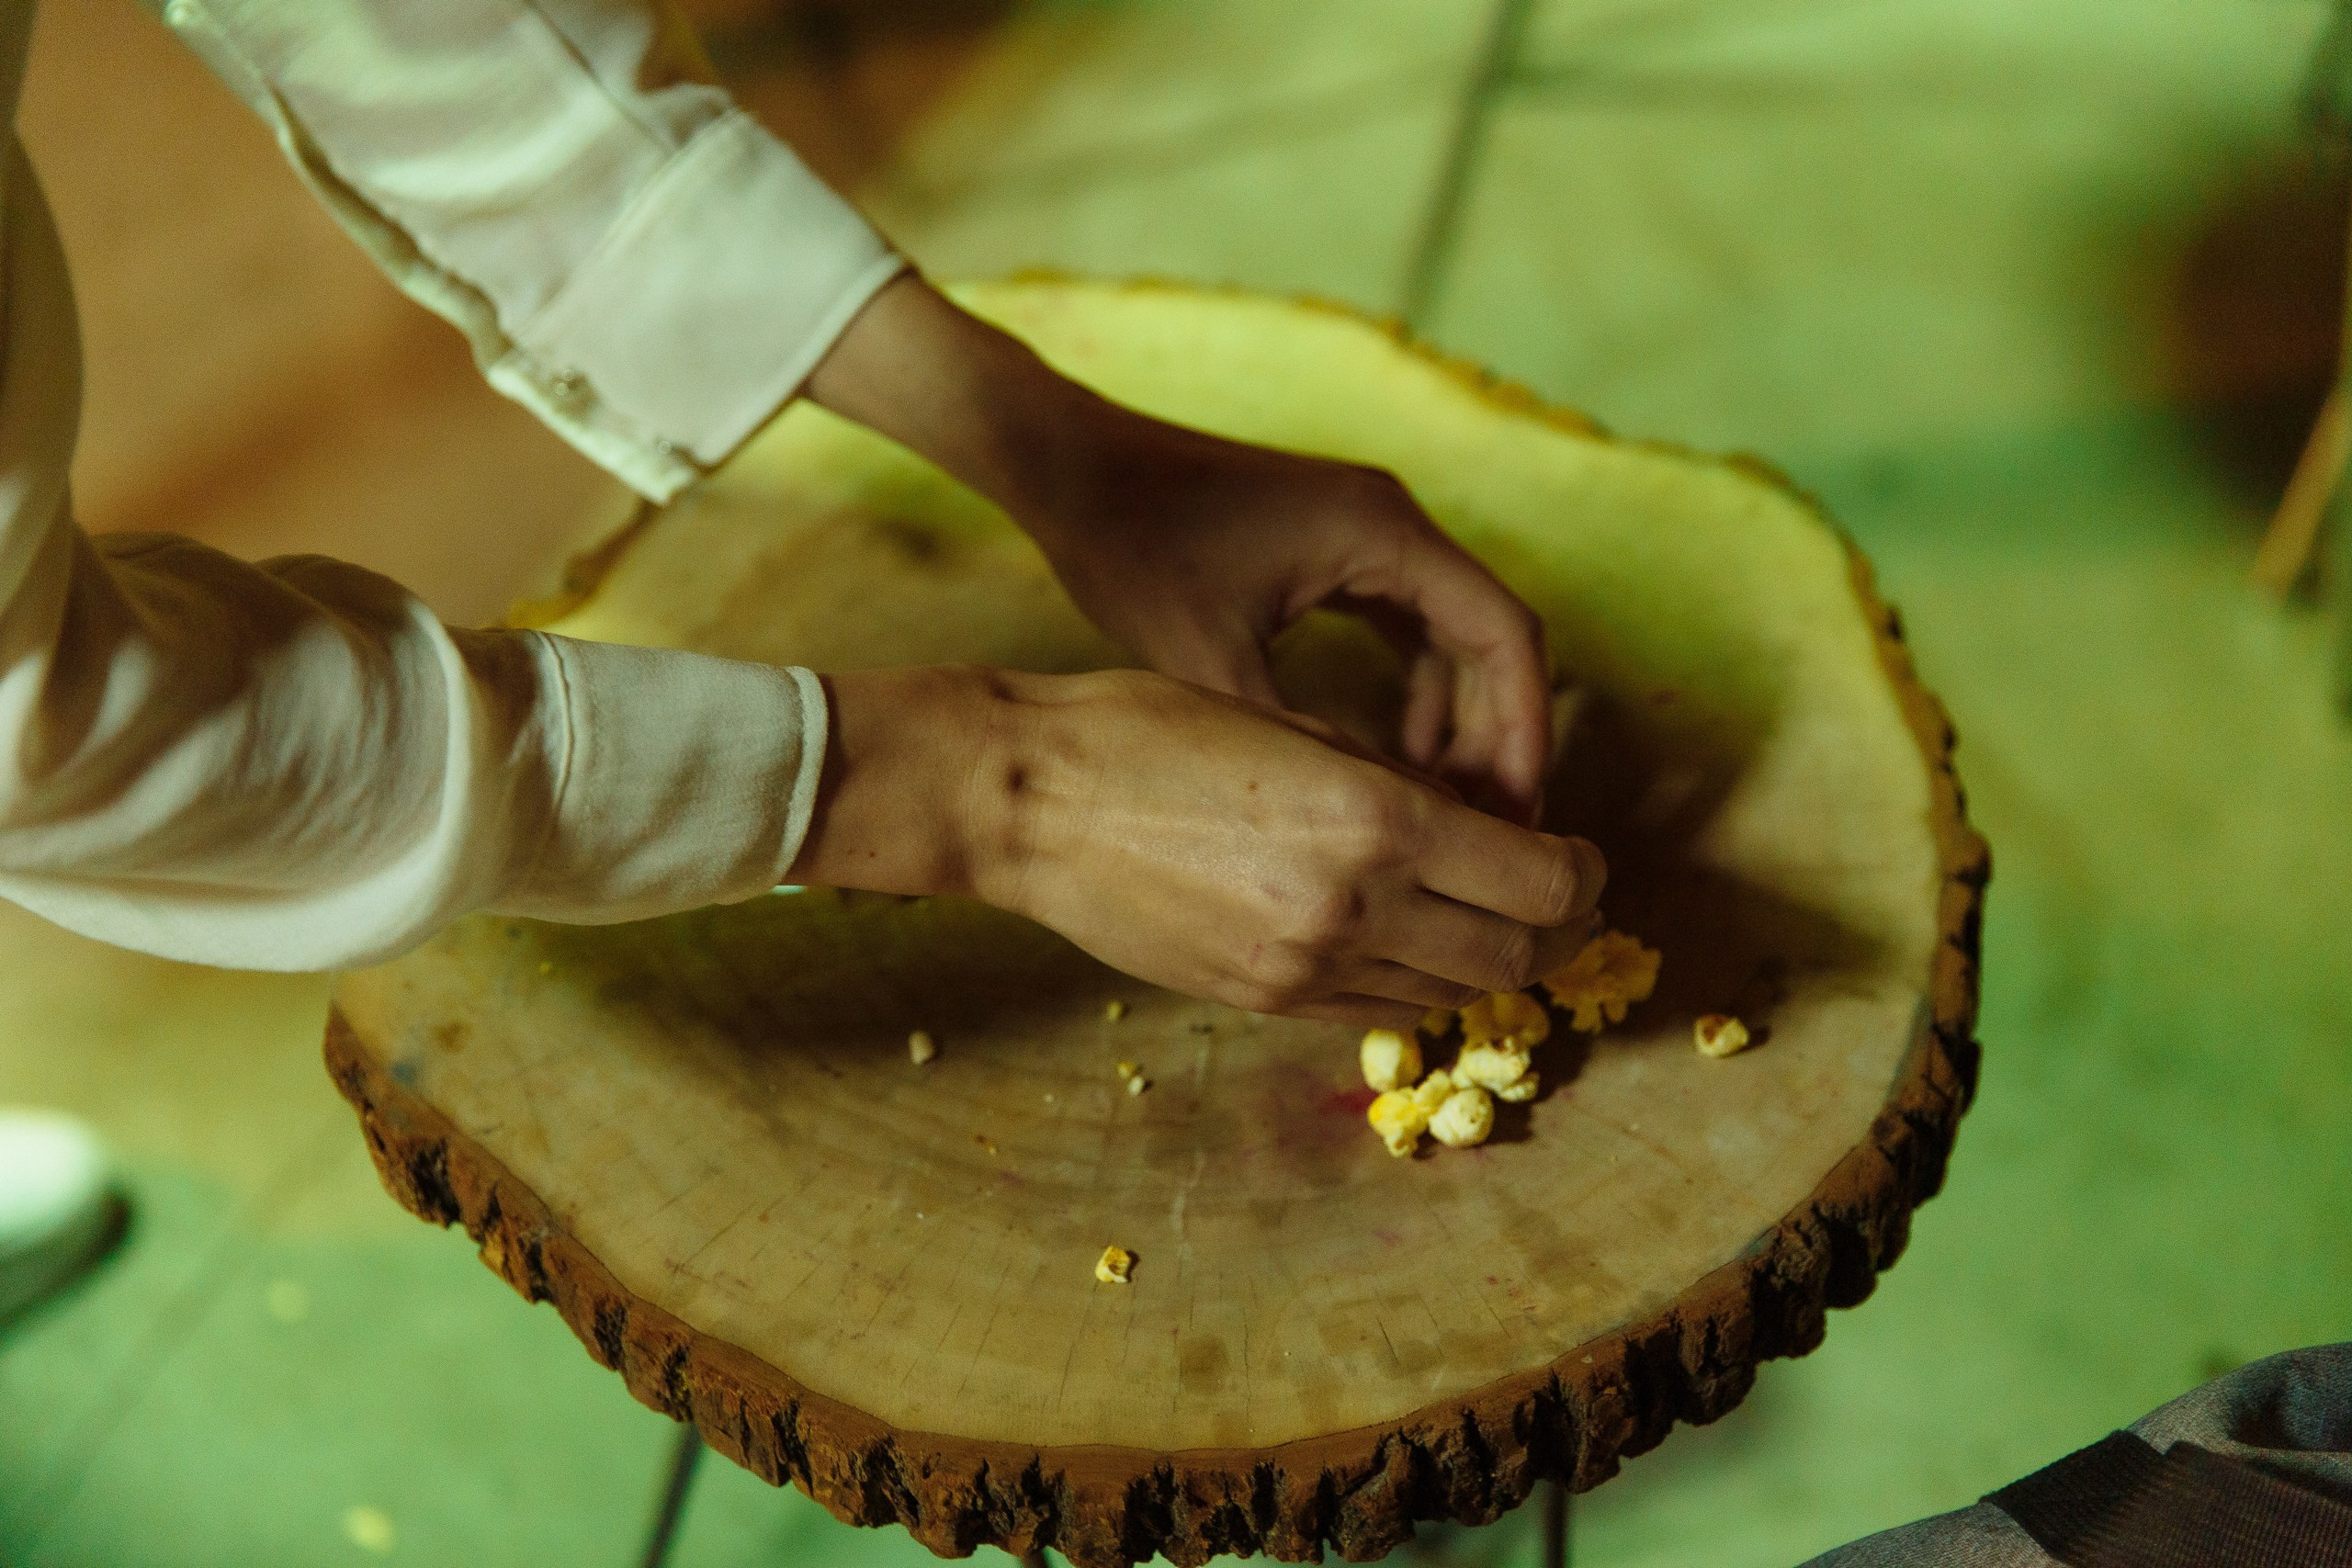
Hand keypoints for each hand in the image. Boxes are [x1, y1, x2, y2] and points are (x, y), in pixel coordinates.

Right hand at [789, 666, 1604, 1027]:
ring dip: (1489, 961)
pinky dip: (1415, 983)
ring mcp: (1305, 967)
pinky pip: (1377, 1011)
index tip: (1581, 855)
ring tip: (1490, 922)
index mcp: (1375, 821)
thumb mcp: (1294, 727)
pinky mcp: (1261, 999)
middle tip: (1559, 896)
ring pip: (1450, 992)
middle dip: (1555, 927)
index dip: (1581, 874)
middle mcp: (1355, 907)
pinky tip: (1410, 943)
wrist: (1025, 803)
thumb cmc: (1147, 729)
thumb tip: (1471, 820)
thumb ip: (1394, 785)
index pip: (1539, 880)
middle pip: (1513, 951)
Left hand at [803, 275, 1553, 822]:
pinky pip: (1403, 628)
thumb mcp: (1207, 659)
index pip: (1505, 634)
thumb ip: (1290, 740)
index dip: (1525, 730)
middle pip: (1490, 639)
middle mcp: (1393, 523)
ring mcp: (1365, 533)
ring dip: (1456, 721)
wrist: (1067, 465)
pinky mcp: (1332, 550)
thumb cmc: (1130, 545)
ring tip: (1445, 813)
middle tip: (1491, 833)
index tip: (1519, 814)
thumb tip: (1361, 832)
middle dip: (1496, 737)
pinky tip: (1390, 765)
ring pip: (1449, 638)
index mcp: (1385, 533)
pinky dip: (1411, 694)